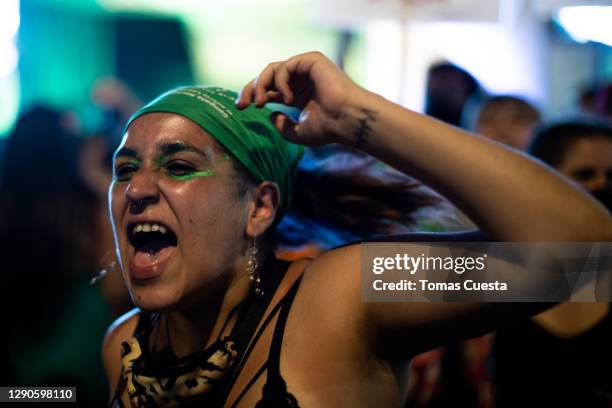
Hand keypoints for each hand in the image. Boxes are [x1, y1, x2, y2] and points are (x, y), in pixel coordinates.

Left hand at [236, 51, 362, 145]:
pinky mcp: (311, 60)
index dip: (252, 95)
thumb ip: (283, 126)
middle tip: (242, 104)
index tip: (240, 108)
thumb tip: (270, 114)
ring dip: (261, 85)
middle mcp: (300, 79)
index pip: (269, 89)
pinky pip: (284, 67)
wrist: (347, 120)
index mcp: (297, 94)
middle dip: (250, 88)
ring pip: (272, 69)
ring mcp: (306, 68)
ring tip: (261, 103)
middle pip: (266, 76)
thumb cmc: (329, 128)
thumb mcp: (298, 132)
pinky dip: (280, 82)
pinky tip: (288, 98)